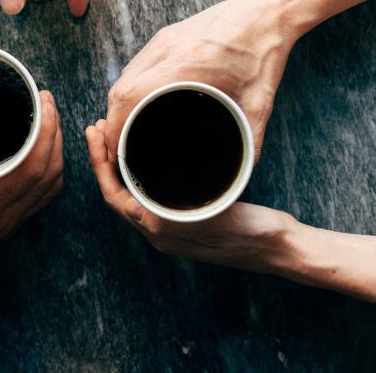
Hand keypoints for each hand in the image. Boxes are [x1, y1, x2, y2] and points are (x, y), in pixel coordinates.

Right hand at [0, 91, 63, 257]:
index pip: (32, 168)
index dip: (46, 131)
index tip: (43, 101)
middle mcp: (0, 219)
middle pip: (49, 174)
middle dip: (55, 132)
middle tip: (46, 100)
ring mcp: (6, 226)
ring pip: (50, 187)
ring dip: (55, 151)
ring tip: (48, 119)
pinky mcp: (5, 226)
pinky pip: (41, 198)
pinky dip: (48, 171)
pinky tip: (42, 151)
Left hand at [85, 119, 296, 272]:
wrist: (279, 248)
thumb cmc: (254, 231)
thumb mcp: (216, 213)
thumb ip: (180, 206)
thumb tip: (148, 187)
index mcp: (161, 231)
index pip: (114, 195)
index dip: (100, 163)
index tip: (96, 132)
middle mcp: (159, 234)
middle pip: (117, 193)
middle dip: (104, 160)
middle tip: (97, 127)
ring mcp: (170, 230)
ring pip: (131, 195)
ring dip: (119, 166)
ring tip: (114, 135)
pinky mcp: (184, 222)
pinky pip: (149, 197)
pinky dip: (139, 173)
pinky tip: (145, 154)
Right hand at [102, 0, 301, 161]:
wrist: (269, 12)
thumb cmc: (265, 53)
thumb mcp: (260, 103)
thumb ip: (251, 140)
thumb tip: (244, 171)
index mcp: (187, 66)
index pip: (130, 97)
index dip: (114, 127)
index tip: (114, 150)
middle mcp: (168, 49)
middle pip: (120, 89)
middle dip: (113, 121)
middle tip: (119, 147)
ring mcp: (164, 40)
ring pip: (124, 76)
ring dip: (120, 104)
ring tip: (125, 129)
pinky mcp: (166, 35)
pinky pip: (136, 64)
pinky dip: (130, 86)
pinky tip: (139, 102)